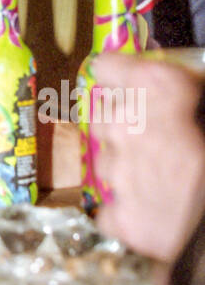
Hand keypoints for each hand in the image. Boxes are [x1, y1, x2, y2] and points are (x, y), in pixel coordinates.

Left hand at [92, 54, 204, 260]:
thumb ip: (183, 93)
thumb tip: (178, 91)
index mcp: (154, 87)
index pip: (107, 66)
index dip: (116, 74)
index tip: (123, 82)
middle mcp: (125, 123)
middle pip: (101, 116)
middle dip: (119, 125)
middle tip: (150, 138)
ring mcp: (119, 172)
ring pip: (105, 164)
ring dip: (123, 169)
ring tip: (158, 178)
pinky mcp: (121, 218)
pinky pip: (110, 212)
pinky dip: (125, 213)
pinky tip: (150, 213)